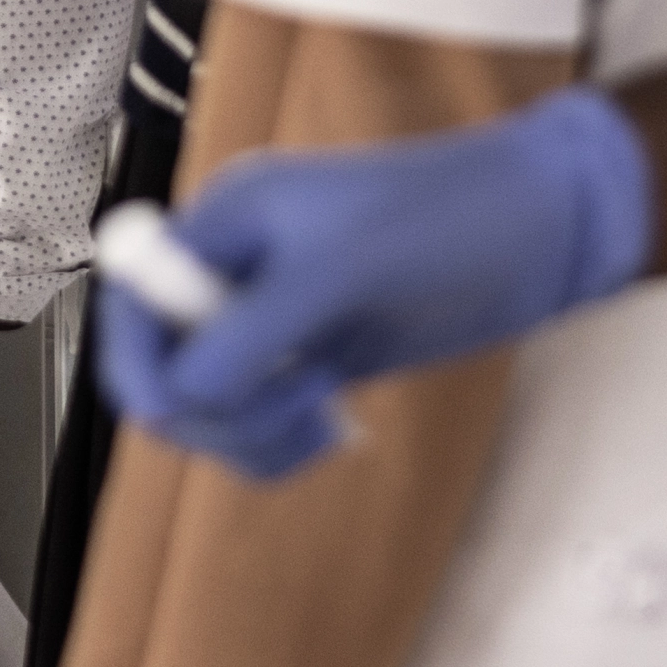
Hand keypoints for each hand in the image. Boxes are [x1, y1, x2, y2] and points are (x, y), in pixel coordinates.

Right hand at [98, 86, 653, 479]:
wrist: (533, 228)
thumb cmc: (442, 220)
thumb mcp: (339, 269)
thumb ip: (253, 328)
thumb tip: (186, 392)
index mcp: (220, 226)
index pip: (133, 296)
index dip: (135, 356)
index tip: (169, 412)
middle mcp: (231, 274)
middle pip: (163, 363)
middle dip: (213, 406)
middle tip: (289, 413)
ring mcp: (267, 322)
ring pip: (209, 406)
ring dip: (251, 435)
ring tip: (320, 425)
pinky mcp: (305, 363)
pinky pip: (257, 424)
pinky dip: (279, 446)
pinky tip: (331, 433)